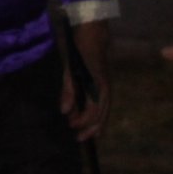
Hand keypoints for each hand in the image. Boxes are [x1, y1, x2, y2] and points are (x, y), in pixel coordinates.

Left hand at [61, 20, 109, 140]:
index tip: (70, 125)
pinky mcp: (106, 85)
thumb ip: (68, 91)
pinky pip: (105, 105)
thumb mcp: (69, 70)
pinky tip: (95, 120)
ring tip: (89, 135)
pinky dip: (100, 115)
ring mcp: (107, 87)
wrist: (94, 35)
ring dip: (97, 124)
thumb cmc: (78, 51)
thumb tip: (65, 112)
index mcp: (97, 87)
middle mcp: (106, 90)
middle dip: (91, 128)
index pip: (92, 111)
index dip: (82, 121)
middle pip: (101, 115)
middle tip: (79, 139)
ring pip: (106, 111)